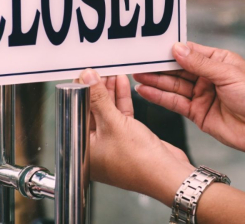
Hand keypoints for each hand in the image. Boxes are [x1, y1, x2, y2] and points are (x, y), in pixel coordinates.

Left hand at [79, 69, 193, 204]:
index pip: (75, 112)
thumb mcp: (114, 124)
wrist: (169, 176)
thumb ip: (98, 98)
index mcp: (82, 148)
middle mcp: (94, 146)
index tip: (82, 73)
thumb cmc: (140, 163)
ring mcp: (111, 142)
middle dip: (95, 88)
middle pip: (90, 110)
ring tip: (109, 71)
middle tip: (97, 69)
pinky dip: (120, 99)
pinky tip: (121, 83)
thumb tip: (87, 78)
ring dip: (108, 91)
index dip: (79, 91)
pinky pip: (119, 114)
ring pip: (106, 110)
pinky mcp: (127, 138)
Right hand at [133, 42, 244, 156]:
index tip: (151, 48)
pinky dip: (159, 97)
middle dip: (157, 66)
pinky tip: (145, 91)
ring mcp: (201, 95)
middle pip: (177, 69)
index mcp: (218, 61)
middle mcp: (207, 77)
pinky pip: (174, 102)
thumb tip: (176, 48)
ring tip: (136, 76)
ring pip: (173, 85)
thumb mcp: (228, 74)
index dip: (170, 50)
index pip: (189, 52)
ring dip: (155, 81)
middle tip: (136, 62)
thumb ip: (199, 63)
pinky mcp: (196, 113)